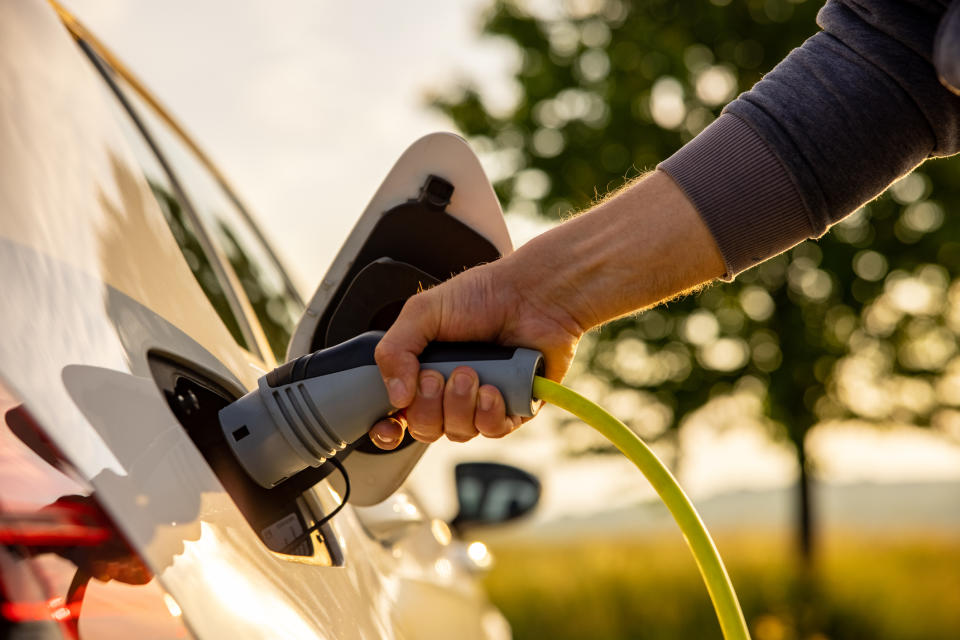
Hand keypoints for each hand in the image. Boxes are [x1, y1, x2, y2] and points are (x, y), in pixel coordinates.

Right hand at [368, 170, 724, 448]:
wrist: (547, 287)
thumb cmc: (491, 288)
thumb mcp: (427, 308)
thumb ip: (390, 346)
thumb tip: (388, 393)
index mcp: (430, 363)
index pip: (399, 409)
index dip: (388, 421)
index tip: (386, 419)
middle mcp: (456, 385)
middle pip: (426, 426)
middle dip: (432, 402)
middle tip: (451, 371)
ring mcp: (488, 397)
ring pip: (459, 434)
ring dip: (462, 405)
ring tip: (478, 373)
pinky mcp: (521, 405)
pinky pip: (498, 432)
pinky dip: (494, 413)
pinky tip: (500, 389)